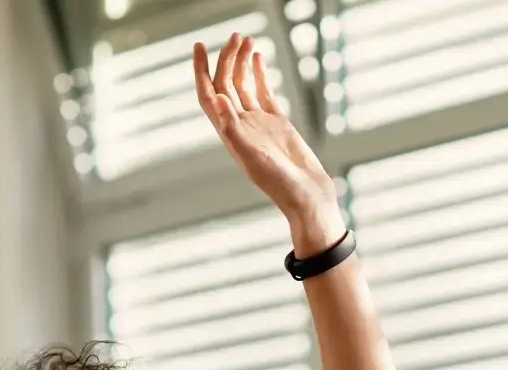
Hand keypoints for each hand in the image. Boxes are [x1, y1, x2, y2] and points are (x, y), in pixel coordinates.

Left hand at [192, 34, 344, 252]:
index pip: (208, 94)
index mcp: (229, 133)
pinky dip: (260, 75)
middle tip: (235, 36)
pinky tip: (258, 58)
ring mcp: (259, 124)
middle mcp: (240, 126)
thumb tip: (215, 97)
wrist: (307, 196)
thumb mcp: (252, 157)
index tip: (199, 46)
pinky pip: (264, 93)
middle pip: (226, 84)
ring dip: (242, 63)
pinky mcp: (278, 124)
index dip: (201, 70)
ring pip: (245, 86)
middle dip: (227, 59)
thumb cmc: (279, 184)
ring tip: (245, 39)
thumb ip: (233, 128)